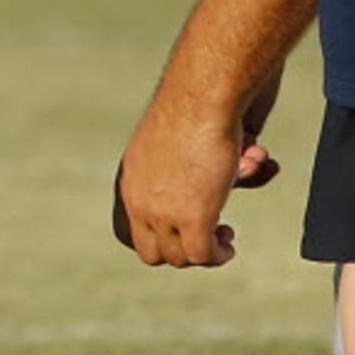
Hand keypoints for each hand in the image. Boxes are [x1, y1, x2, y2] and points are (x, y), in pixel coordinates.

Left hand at [111, 78, 278, 266]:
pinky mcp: (192, 219)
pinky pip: (202, 256)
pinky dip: (217, 256)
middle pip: (150, 250)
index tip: (178, 232)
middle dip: (178, 250)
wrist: (200, 98)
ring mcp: (162, 213)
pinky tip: (227, 246)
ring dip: (202, 253)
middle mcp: (139, 200)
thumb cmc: (194, 104)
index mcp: (129, 179)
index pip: (127, 228)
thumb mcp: (170, 137)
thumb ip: (174, 162)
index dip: (153, 237)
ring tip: (223, 240)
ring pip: (177, 257)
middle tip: (204, 238)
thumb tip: (194, 171)